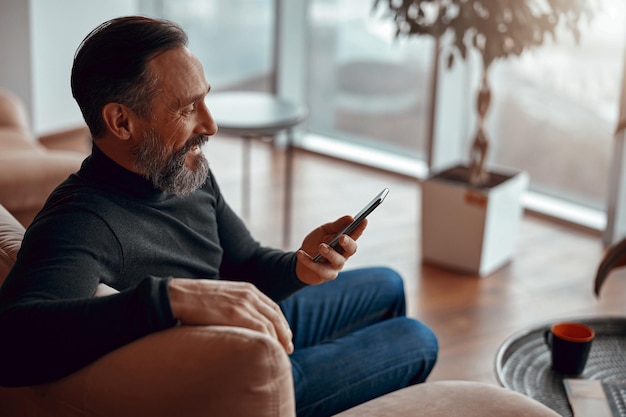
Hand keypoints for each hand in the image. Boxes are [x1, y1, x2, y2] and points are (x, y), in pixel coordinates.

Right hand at [168, 278, 292, 353]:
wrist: (179, 296)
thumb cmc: (196, 300)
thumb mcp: (224, 297)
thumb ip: (237, 305)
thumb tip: (244, 322)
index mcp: (248, 289)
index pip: (273, 308)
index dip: (281, 323)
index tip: (285, 336)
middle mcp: (249, 295)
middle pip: (276, 317)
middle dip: (284, 333)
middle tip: (288, 349)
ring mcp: (243, 303)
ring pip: (271, 325)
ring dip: (278, 341)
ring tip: (280, 355)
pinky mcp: (236, 314)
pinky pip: (260, 330)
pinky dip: (268, 342)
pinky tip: (268, 352)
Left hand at [295, 215, 366, 284]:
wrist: (300, 260)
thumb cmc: (315, 243)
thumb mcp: (324, 231)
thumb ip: (336, 226)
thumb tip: (350, 218)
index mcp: (344, 242)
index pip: (355, 235)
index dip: (360, 229)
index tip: (364, 220)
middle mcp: (343, 255)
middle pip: (351, 250)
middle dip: (348, 243)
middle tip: (342, 238)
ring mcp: (335, 266)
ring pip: (337, 261)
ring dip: (329, 253)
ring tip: (321, 246)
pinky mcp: (325, 275)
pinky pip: (319, 269)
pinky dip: (308, 261)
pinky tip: (301, 253)